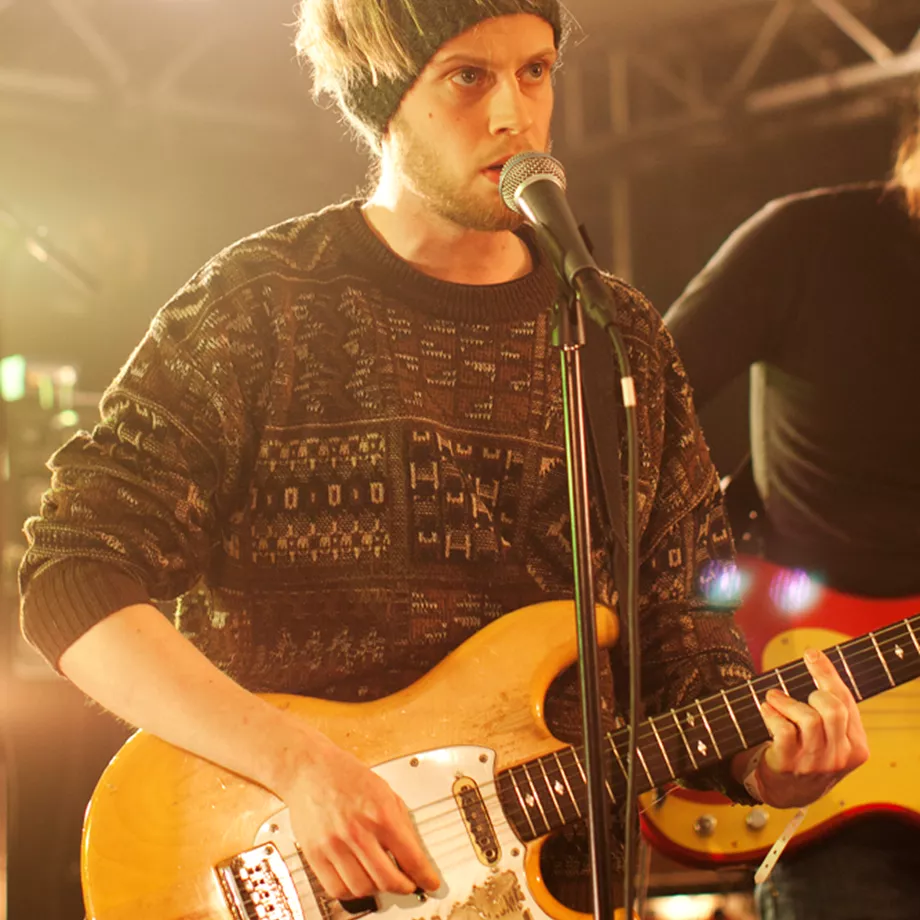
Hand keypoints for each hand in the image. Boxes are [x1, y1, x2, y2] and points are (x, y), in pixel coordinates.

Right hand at [279, 735, 440, 900]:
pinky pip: (337, 888)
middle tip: (408, 885)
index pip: (410, 857)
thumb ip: (401, 822)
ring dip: (378, 890)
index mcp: (380, 812)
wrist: (310, 768)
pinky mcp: (315, 854)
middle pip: (388, 879)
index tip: (429, 882)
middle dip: (404, 887)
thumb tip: (415, 851)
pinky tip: (358, 881)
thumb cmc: (347, 775)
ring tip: (381, 880)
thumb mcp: (385, 791)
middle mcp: (358, 831)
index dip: (424, 876)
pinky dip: (352, 892)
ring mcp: (335, 844)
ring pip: (363, 888)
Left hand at [754, 647, 869, 808]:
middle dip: (813, 691)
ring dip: (785, 701)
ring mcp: (814, 763)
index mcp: (856, 747)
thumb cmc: (809, 753)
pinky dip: (771, 714)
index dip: (827, 674)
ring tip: (773, 698)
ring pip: (808, 718)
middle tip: (796, 692)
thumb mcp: (831, 737)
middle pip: (832, 709)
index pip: (846, 702)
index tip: (812, 653)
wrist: (787, 791)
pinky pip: (783, 731)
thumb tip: (817, 659)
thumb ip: (832, 709)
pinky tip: (765, 710)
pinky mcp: (789, 765)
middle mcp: (839, 756)